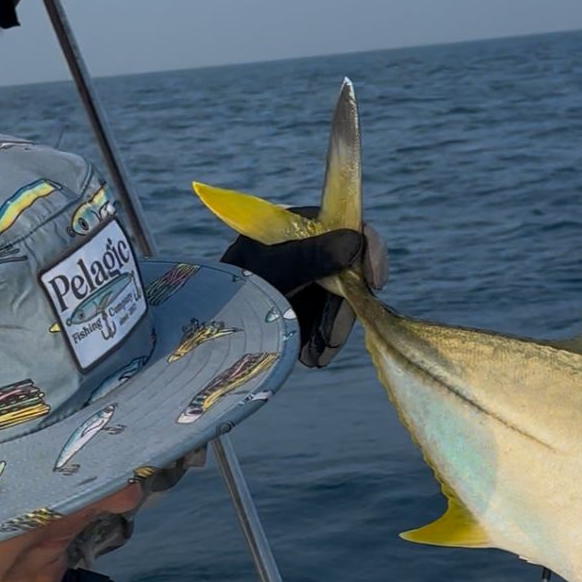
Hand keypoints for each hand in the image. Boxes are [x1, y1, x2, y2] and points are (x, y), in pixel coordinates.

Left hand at [222, 213, 387, 367]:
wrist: (205, 329)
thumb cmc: (234, 290)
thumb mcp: (274, 271)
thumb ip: (313, 255)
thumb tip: (356, 239)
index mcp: (293, 225)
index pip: (345, 224)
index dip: (368, 248)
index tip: (376, 281)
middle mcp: (303, 248)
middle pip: (347, 270)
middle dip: (343, 308)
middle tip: (332, 340)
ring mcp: (304, 277)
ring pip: (340, 300)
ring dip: (333, 330)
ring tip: (316, 357)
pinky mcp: (301, 304)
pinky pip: (326, 318)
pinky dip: (323, 338)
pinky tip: (313, 357)